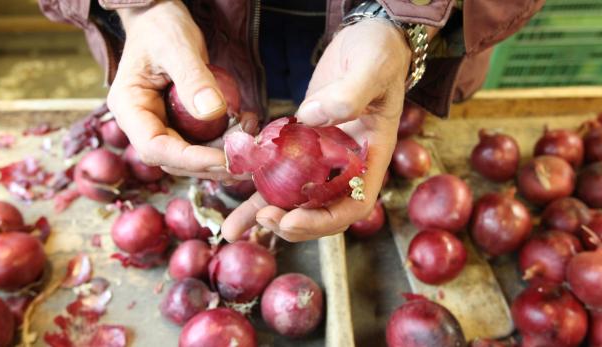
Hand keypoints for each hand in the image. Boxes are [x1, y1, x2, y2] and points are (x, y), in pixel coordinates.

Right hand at [107, 0, 256, 179]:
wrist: (161, 18)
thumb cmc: (162, 27)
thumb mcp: (177, 47)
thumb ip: (193, 79)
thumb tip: (213, 112)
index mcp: (129, 107)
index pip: (154, 148)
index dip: (190, 159)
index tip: (225, 159)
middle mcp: (141, 123)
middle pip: (173, 160)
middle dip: (210, 164)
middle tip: (247, 160)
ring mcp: (160, 125)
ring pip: (189, 158)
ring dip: (220, 158)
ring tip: (250, 147)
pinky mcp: (178, 124)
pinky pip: (199, 143)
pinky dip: (223, 144)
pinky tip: (245, 132)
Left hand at [222, 19, 410, 241]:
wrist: (367, 39)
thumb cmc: (380, 53)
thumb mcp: (373, 69)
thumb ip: (349, 94)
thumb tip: (313, 118)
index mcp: (370, 156)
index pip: (354, 204)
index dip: (325, 220)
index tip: (292, 218)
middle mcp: (346, 164)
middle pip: (321, 209)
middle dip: (292, 222)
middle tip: (263, 219)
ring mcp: (321, 156)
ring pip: (294, 197)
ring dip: (265, 214)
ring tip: (232, 229)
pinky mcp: (300, 143)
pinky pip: (278, 170)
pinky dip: (256, 185)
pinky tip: (232, 192)